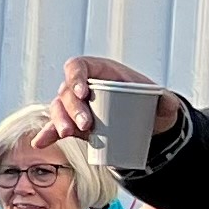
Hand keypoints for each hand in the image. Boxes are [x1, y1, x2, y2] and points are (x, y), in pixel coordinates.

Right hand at [53, 56, 184, 144]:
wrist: (146, 125)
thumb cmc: (150, 105)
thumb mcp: (161, 101)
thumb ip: (167, 100)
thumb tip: (165, 102)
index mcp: (99, 71)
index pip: (78, 66)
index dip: (76, 77)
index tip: (84, 92)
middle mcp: (82, 86)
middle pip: (66, 91)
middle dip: (72, 108)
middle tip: (86, 124)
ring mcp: (75, 106)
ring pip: (58, 108)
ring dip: (58, 121)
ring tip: (68, 134)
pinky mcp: (72, 124)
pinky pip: (55, 126)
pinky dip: (47, 134)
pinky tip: (41, 142)